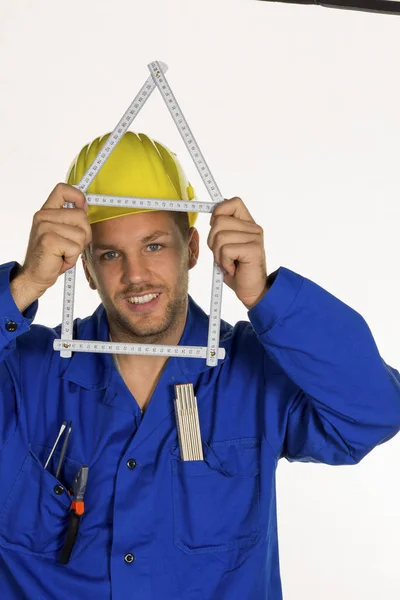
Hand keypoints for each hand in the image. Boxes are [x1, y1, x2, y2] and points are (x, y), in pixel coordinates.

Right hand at [11, 183, 90, 310]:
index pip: (62, 189)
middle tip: (70, 246)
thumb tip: (86, 208)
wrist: (35, 276)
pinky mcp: (49, 240)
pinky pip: (76, 247)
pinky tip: (61, 259)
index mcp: (47, 211)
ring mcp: (45, 227)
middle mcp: (43, 216)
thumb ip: (71, 220)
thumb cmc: (52, 256)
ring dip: (77, 248)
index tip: (83, 207)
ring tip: (64, 253)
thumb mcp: (61, 233)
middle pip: (81, 215)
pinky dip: (72, 257)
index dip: (77, 196)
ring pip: (82, 233)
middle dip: (84, 234)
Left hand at [207, 197, 267, 308]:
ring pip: (220, 237)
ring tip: (229, 263)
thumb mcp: (225, 246)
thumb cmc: (237, 269)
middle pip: (219, 221)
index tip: (215, 227)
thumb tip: (213, 215)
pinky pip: (226, 250)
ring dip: (218, 255)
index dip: (219, 212)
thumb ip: (221, 229)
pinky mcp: (253, 249)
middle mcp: (253, 228)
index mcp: (247, 224)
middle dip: (213, 241)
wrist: (251, 291)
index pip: (233, 202)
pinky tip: (233, 268)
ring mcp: (255, 238)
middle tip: (223, 255)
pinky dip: (224, 263)